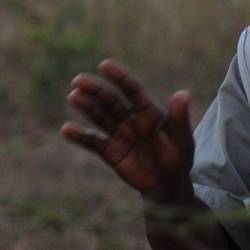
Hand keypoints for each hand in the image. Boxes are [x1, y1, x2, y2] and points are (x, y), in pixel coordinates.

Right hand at [62, 59, 194, 197]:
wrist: (168, 185)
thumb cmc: (179, 157)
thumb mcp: (182, 139)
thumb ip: (179, 118)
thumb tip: (183, 94)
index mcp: (149, 111)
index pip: (132, 90)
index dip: (119, 77)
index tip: (105, 65)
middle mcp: (131, 119)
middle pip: (111, 101)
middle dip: (96, 90)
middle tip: (78, 80)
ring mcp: (120, 134)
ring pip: (100, 117)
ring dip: (87, 107)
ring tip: (73, 96)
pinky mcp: (111, 152)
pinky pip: (93, 142)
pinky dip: (80, 136)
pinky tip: (67, 129)